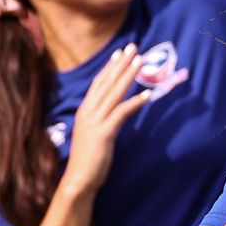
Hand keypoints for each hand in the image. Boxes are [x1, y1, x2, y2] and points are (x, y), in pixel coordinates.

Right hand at [62, 43, 150, 195]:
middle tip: (133, 47)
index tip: (119, 53)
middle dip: (121, 63)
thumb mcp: (93, 132)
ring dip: (128, 75)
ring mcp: (95, 121)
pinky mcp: (104, 133)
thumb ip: (101, 119)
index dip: (110, 67)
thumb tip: (114, 111)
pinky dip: (134, 102)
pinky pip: (121, 113)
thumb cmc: (88, 158)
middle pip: (107, 82)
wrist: (79, 179)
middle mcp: (88, 111)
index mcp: (85, 110)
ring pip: (114, 92)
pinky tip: (147, 95)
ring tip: (141, 61)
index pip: (98, 83)